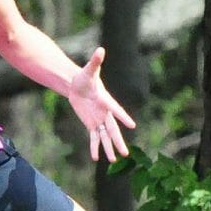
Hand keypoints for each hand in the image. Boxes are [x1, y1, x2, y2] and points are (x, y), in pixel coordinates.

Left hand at [68, 47, 135, 161]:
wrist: (78, 84)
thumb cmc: (84, 76)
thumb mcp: (88, 70)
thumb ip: (95, 62)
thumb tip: (100, 50)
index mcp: (106, 100)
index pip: (115, 110)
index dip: (123, 117)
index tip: (132, 125)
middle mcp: (105, 113)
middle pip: (113, 129)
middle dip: (118, 141)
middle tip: (126, 153)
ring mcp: (99, 119)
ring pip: (105, 136)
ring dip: (109, 148)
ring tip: (114, 160)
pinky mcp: (91, 123)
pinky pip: (94, 137)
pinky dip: (95, 147)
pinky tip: (96, 157)